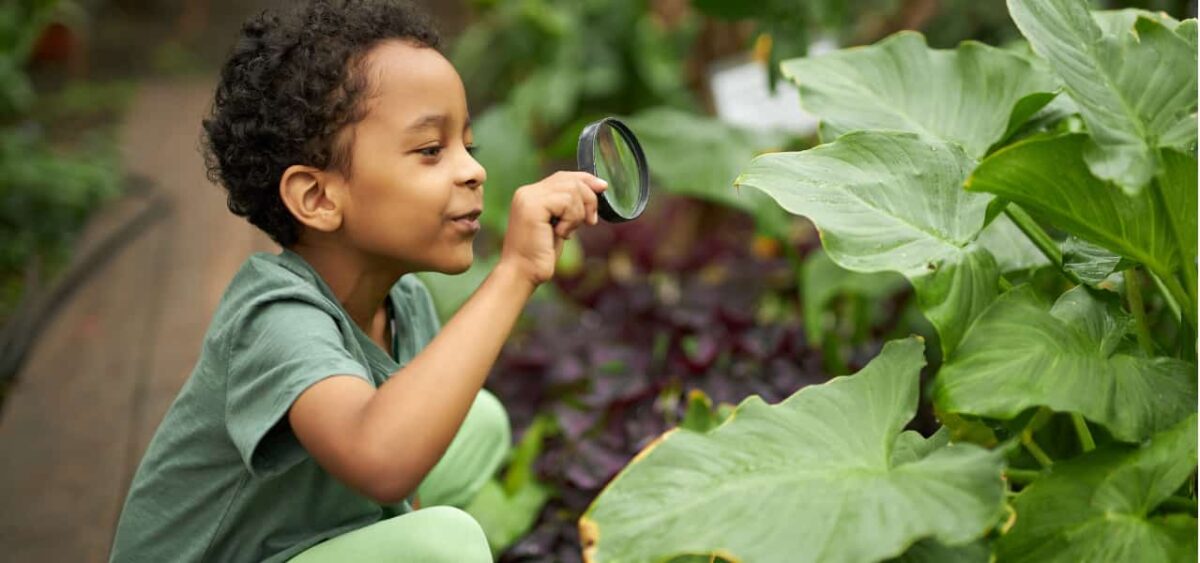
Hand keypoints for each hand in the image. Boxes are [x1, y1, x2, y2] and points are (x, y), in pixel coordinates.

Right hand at [499, 171, 606, 286]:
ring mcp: (528, 198)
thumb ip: (570, 206)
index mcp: (531, 194)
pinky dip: (571, 219)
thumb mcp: (560, 225)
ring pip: (571, 189)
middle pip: (570, 180)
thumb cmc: (541, 254)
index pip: (563, 176)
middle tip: (590, 221)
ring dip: (578, 213)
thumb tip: (598, 187)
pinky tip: (561, 233)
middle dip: (588, 199)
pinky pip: (566, 201)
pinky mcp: (533, 207)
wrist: (523, 273)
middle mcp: (527, 192)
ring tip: (568, 231)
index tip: (603, 187)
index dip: (586, 179)